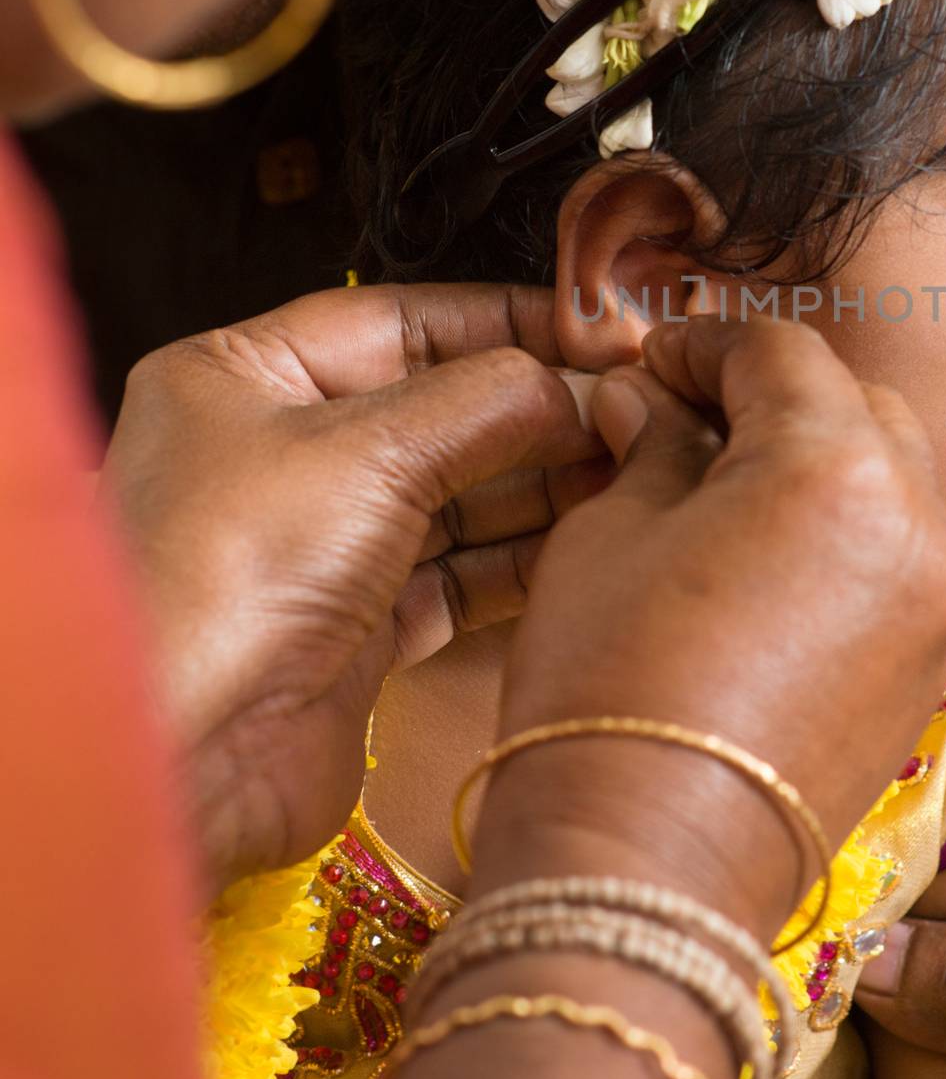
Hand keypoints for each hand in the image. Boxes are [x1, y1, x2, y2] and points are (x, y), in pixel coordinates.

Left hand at [104, 282, 604, 888]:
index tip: (600, 324)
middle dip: (541, 408)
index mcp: (249, 375)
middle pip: (444, 408)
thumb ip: (489, 401)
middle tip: (635, 404)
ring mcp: (326, 541)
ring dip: (545, 483)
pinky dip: (524, 556)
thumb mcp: (367, 449)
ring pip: (462, 494)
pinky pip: (463, 573)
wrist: (177, 760)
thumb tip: (577, 384)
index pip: (405, 321)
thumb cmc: (228, 577)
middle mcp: (286, 452)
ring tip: (632, 464)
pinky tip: (589, 536)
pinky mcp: (362, 625)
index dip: (508, 319)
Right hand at [468, 316, 945, 943]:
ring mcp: (940, 595)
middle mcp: (918, 518)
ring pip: (893, 477)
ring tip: (734, 488)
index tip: (653, 366)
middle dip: (774, 396)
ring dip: (821, 460)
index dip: (705, 345)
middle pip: (854, 404)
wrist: (651, 869)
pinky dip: (850, 532)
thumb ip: (653, 448)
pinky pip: (903, 555)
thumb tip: (652, 405)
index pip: (779, 351)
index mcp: (837, 463)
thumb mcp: (609, 535)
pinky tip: (776, 559)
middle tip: (690, 418)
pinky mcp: (934, 660)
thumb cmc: (609, 686)